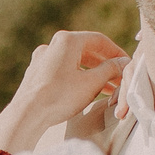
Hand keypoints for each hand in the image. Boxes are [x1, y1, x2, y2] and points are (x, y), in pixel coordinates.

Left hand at [0, 32, 128, 154]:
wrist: (27, 114)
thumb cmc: (60, 96)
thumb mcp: (92, 83)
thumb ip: (110, 70)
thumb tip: (123, 63)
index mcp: (67, 40)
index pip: (99, 40)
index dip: (116, 52)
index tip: (127, 64)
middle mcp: (52, 45)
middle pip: (86, 51)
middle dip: (105, 65)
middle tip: (120, 78)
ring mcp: (42, 59)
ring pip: (74, 62)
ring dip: (93, 73)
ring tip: (109, 88)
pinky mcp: (36, 73)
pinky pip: (63, 71)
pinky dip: (78, 78)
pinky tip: (87, 91)